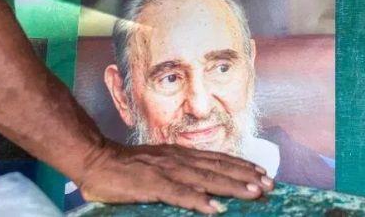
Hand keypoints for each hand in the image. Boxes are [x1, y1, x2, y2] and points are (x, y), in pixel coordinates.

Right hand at [77, 141, 273, 213]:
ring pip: (206, 179)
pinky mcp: (152, 184)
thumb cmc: (123, 166)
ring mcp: (166, 171)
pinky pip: (179, 194)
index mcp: (180, 154)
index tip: (261, 173)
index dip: (241, 166)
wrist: (95, 158)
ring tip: (254, 193)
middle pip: (219, 167)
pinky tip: (214, 209)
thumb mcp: (157, 164)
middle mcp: (178, 159)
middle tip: (269, 184)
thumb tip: (199, 186)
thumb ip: (177, 173)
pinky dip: (198, 201)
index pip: (217, 159)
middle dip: (246, 176)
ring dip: (232, 186)